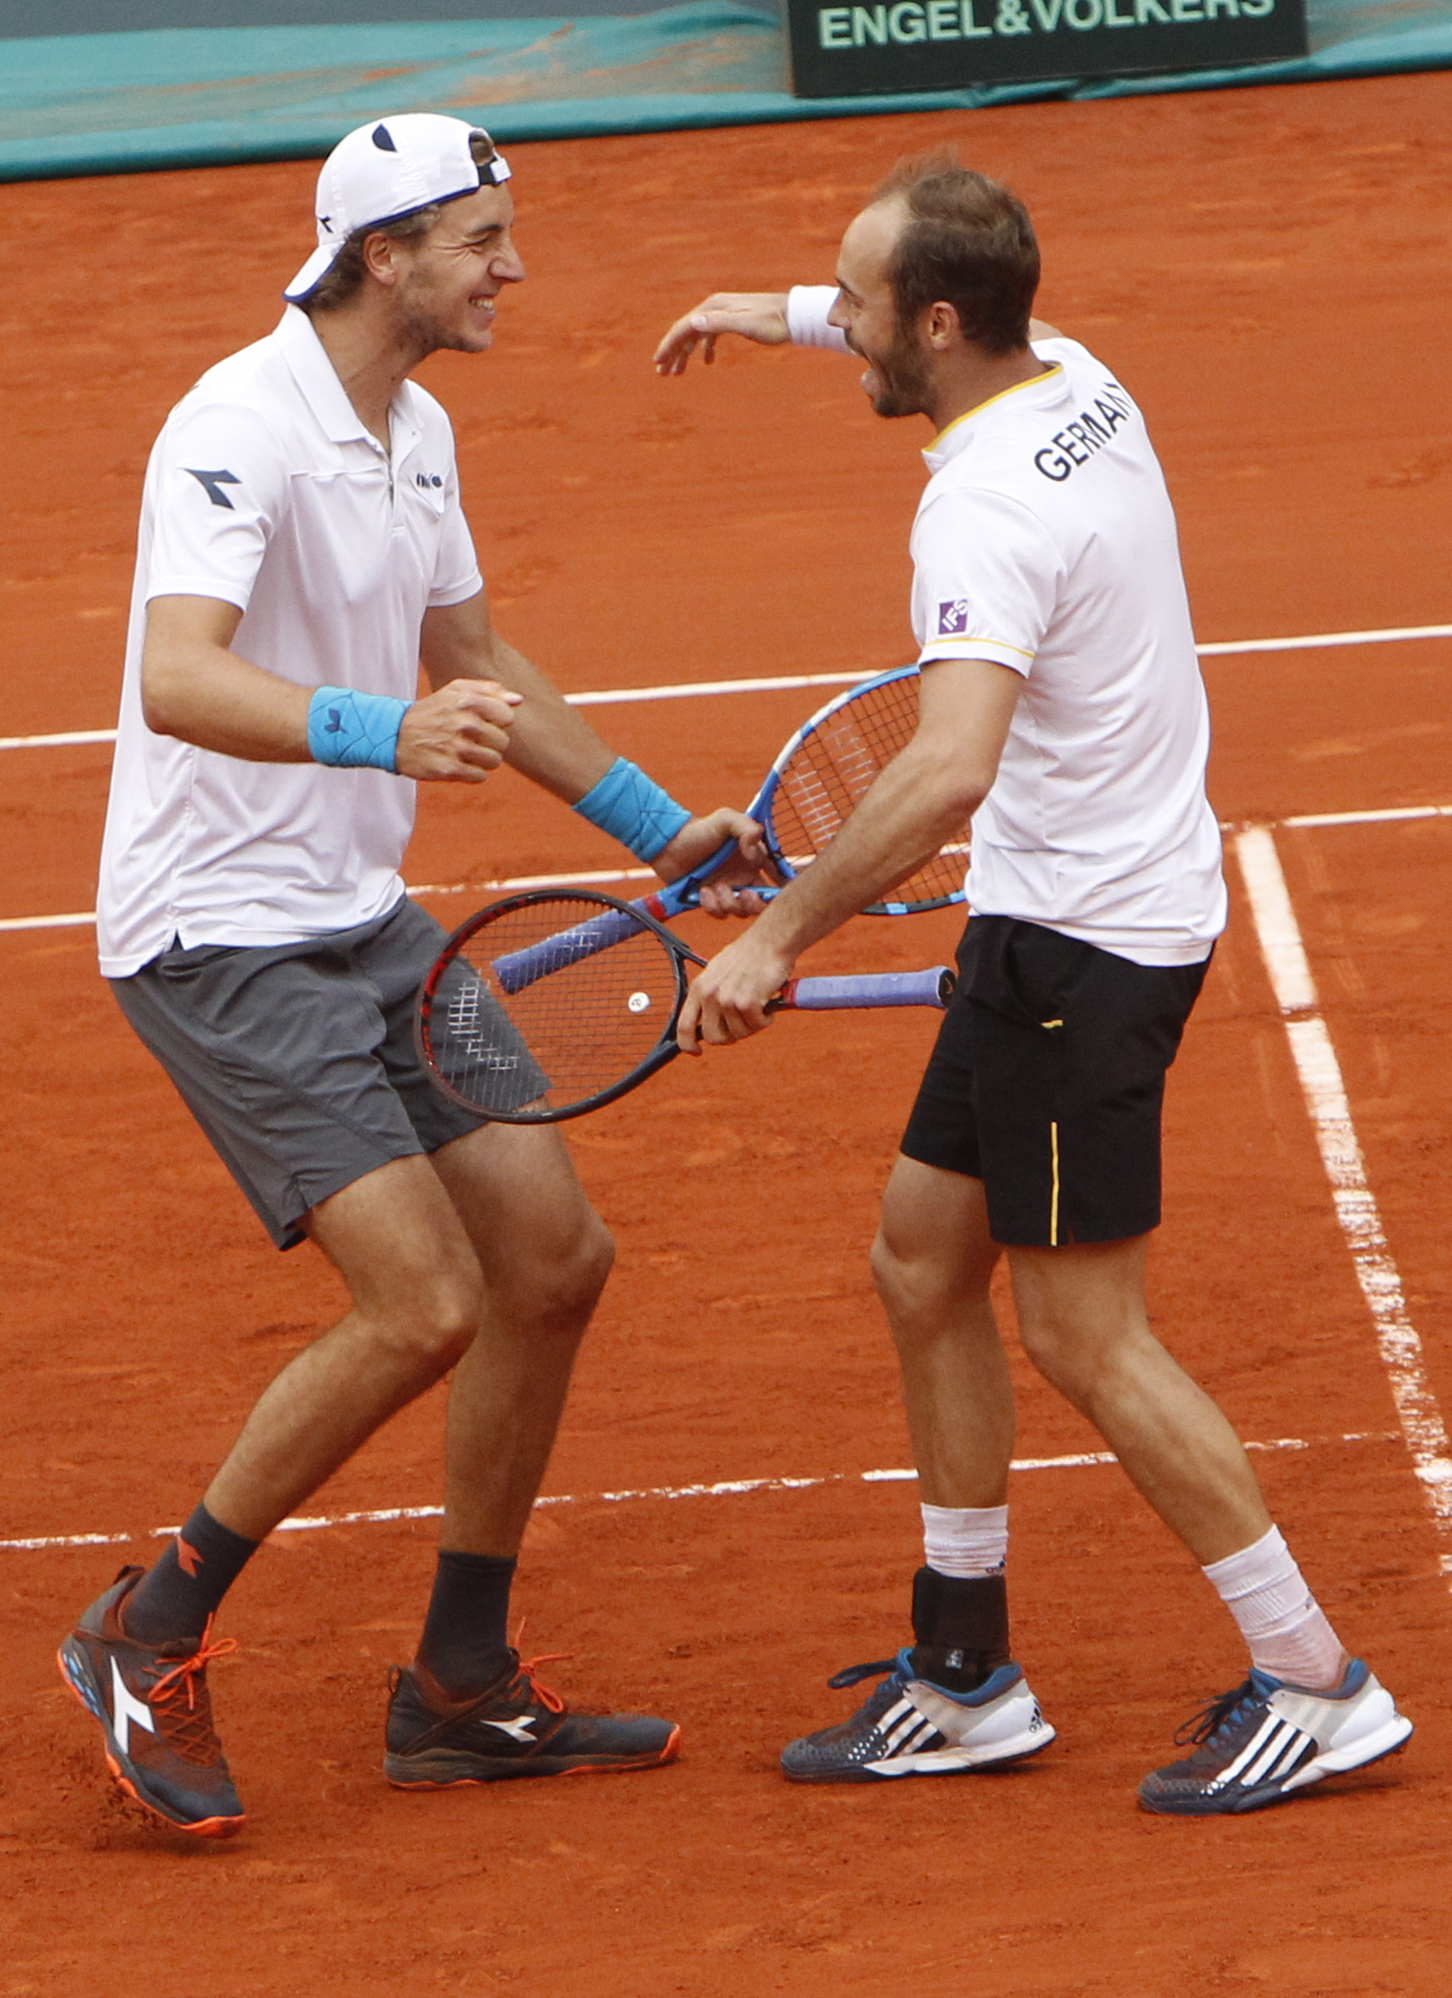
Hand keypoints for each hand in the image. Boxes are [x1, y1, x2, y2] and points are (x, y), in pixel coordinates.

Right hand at [395, 678, 520, 781]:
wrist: (395, 735)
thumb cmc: (432, 712)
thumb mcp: (456, 691)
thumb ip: (489, 690)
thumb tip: (518, 700)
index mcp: (469, 701)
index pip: (507, 717)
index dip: (497, 722)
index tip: (482, 722)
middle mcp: (465, 724)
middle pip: (503, 741)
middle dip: (490, 742)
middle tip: (471, 739)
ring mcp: (457, 748)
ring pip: (494, 761)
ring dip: (483, 759)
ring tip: (466, 752)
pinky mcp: (450, 769)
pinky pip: (480, 776)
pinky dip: (472, 773)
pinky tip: (459, 763)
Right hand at [653, 292, 790, 375]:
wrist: (794, 315)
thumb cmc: (772, 323)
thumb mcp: (746, 324)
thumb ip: (719, 323)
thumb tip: (693, 322)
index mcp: (713, 308)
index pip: (683, 327)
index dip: (668, 346)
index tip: (658, 363)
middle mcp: (715, 308)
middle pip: (686, 331)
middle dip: (672, 352)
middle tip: (662, 374)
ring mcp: (723, 313)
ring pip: (696, 334)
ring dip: (685, 353)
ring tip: (677, 373)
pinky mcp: (733, 320)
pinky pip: (711, 334)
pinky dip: (705, 349)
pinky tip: (707, 363)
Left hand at [653, 809, 774, 915]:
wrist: (667, 844)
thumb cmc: (697, 830)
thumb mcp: (725, 819)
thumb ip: (746, 828)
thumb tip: (754, 853)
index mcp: (753, 860)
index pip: (777, 878)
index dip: (783, 888)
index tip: (779, 891)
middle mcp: (742, 877)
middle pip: (762, 902)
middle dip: (756, 903)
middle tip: (745, 894)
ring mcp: (726, 891)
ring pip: (740, 911)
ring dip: (730, 902)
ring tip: (716, 887)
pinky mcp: (710, 902)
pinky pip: (719, 913)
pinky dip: (712, 905)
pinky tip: (703, 891)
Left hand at [676, 926, 795, 1053]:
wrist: (770, 941)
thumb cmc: (749, 956)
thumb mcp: (718, 973)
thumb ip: (710, 997)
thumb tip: (707, 1024)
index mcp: (699, 988)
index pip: (684, 1025)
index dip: (687, 1044)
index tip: (696, 1052)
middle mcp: (709, 995)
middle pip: (713, 1037)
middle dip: (730, 1036)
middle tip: (744, 1023)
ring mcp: (727, 1000)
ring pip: (739, 1034)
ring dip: (753, 1024)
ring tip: (759, 1003)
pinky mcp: (747, 1003)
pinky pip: (757, 1026)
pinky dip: (766, 1018)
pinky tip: (768, 1002)